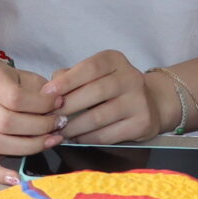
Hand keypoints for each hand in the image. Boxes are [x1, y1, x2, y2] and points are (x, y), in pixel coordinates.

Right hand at [0, 61, 60, 182]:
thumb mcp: (31, 79)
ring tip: (52, 140)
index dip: (41, 103)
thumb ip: (45, 91)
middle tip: (59, 123)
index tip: (59, 102)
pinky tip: (17, 179)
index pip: (15, 98)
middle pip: (7, 122)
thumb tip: (59, 107)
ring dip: (31, 145)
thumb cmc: (17, 83)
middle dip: (40, 126)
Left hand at [46, 50, 171, 144]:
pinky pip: (107, 135)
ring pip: (98, 118)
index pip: (90, 68)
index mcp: (115, 60)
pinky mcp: (142, 124)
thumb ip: (70, 76)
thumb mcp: (93, 74)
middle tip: (49, 118)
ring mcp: (139, 101)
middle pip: (94, 93)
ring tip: (59, 131)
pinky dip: (86, 138)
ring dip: (73, 127)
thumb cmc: (111, 87)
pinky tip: (76, 137)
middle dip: (66, 108)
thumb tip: (48, 91)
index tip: (47, 93)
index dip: (67, 81)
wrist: (150, 103)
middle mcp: (130, 78)